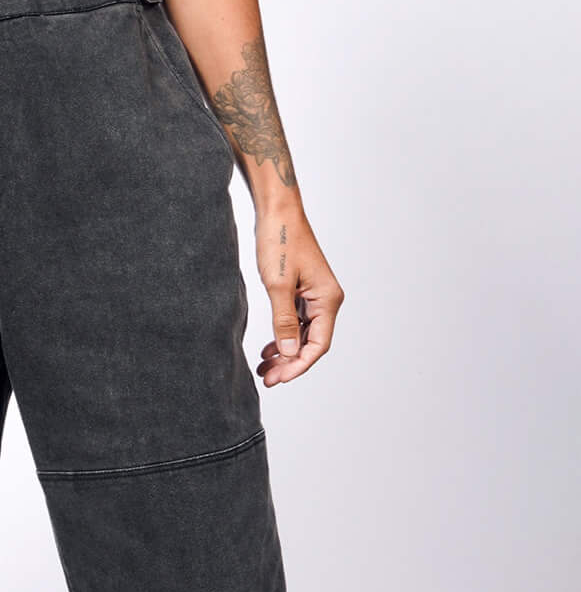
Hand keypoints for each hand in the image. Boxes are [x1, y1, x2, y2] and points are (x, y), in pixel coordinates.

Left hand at [255, 209, 342, 385]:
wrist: (277, 212)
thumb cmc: (280, 242)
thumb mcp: (278, 286)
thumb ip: (284, 321)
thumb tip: (290, 353)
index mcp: (328, 299)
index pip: (318, 344)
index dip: (299, 365)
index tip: (279, 379)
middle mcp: (326, 299)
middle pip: (311, 342)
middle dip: (290, 363)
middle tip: (267, 378)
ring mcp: (314, 295)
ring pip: (303, 334)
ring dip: (285, 352)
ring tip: (264, 369)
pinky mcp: (302, 290)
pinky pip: (296, 321)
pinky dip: (283, 337)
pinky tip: (269, 349)